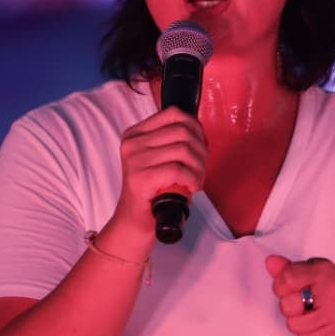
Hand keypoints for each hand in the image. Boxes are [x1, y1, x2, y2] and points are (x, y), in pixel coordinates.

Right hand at [110, 106, 206, 234]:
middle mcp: (132, 143)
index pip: (173, 113)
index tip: (201, 145)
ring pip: (183, 150)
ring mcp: (134, 160)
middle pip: (182, 132)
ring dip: (198, 167)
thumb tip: (199, 132)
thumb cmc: (152, 191)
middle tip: (201, 168)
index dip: (196, 127)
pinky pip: (178, 170)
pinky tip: (192, 187)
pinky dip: (192, 179)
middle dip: (201, 150)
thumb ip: (171, 141)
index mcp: (135, 134)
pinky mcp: (140, 178)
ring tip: (197, 179)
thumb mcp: (158, 159)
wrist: (134, 222)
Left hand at [265, 255, 334, 335]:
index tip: (288, 288)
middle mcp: (334, 289)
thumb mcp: (309, 274)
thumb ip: (287, 269)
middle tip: (302, 303)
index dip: (280, 286)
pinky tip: (318, 326)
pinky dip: (307, 335)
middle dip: (288, 307)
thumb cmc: (327, 292)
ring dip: (297, 322)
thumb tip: (271, 262)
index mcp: (324, 270)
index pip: (288, 278)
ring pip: (294, 325)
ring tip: (311, 314)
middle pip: (288, 305)